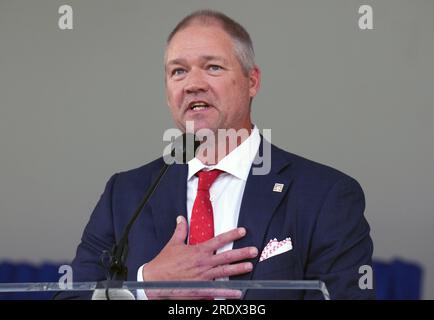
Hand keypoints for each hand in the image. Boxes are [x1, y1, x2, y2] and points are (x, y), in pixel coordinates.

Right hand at [141, 215, 257, 298]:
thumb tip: (181, 218)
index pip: (218, 240)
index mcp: (198, 251)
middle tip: (254, 251)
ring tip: (250, 266)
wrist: (154, 280)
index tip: (242, 231)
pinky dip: (228, 292)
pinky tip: (238, 292)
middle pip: (226, 256)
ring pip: (225, 272)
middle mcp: (203, 263)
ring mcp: (203, 276)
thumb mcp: (173, 243)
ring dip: (238, 269)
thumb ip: (180, 230)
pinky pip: (217, 290)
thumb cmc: (164, 262)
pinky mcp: (200, 288)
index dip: (232, 235)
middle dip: (241, 253)